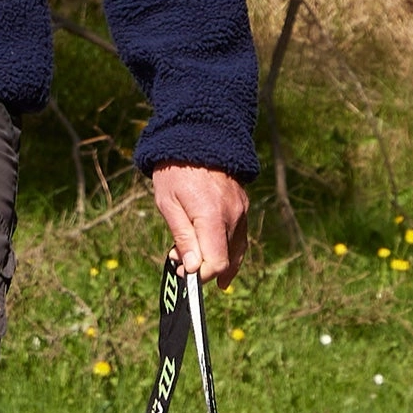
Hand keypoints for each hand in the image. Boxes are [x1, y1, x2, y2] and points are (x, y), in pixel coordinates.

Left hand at [150, 165, 248, 282]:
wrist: (197, 138)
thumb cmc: (175, 171)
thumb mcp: (168, 204)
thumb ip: (183, 237)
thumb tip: (193, 268)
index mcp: (212, 216)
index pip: (217, 261)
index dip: (201, 275)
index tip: (182, 273)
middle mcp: (233, 216)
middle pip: (227, 259)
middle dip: (204, 267)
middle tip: (178, 260)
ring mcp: (241, 211)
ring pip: (236, 250)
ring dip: (215, 259)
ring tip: (192, 258)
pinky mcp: (243, 207)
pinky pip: (239, 236)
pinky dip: (226, 248)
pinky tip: (211, 252)